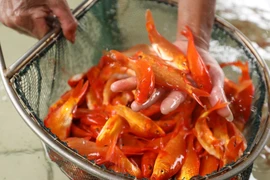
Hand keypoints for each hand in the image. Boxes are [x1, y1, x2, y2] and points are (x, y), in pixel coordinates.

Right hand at [0, 0, 76, 41]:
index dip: (53, 31)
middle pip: (37, 34)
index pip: (45, 38)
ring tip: (38, 8)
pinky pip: (22, 24)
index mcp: (24, 19)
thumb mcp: (57, 2)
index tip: (55, 20)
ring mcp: (7, 19)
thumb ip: (67, 21)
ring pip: (30, 30)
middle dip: (46, 25)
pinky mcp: (4, 16)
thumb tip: (71, 38)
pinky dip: (29, 19)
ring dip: (37, 22)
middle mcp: (13, 21)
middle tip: (47, 11)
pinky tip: (31, 8)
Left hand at [110, 41, 232, 120]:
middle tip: (136, 106)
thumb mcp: (215, 76)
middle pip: (156, 96)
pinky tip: (114, 85)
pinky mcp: (151, 69)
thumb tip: (227, 114)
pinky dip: (126, 78)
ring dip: (131, 89)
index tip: (165, 108)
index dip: (172, 102)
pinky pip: (138, 74)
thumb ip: (217, 92)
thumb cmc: (205, 65)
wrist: (192, 47)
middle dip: (146, 100)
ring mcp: (158, 79)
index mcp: (183, 92)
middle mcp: (168, 88)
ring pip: (144, 86)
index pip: (178, 98)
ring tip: (116, 90)